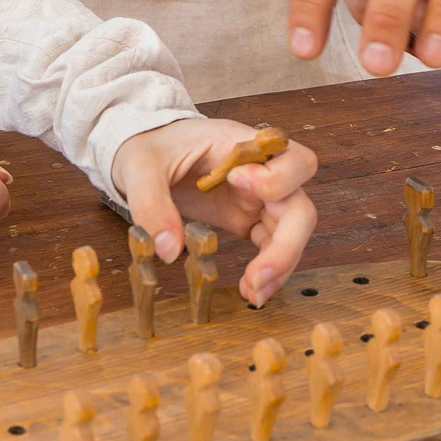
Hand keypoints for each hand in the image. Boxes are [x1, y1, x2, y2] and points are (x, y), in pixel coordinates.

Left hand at [110, 117, 318, 305]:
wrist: (143, 153)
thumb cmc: (148, 147)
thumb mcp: (140, 168)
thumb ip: (151, 204)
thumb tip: (167, 250)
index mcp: (241, 145)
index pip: (290, 158)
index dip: (277, 178)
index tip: (237, 184)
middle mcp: (260, 171)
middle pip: (300, 204)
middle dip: (288, 243)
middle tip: (258, 275)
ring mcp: (257, 197)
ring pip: (293, 231)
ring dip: (280, 265)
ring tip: (253, 295)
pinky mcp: (248, 219)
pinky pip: (273, 246)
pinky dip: (268, 270)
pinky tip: (251, 291)